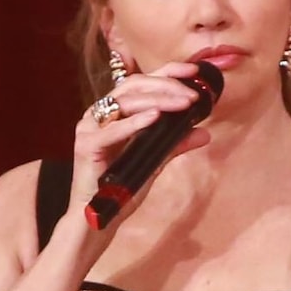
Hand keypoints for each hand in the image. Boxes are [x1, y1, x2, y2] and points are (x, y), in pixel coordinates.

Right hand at [68, 56, 212, 235]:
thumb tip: (205, 133)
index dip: (167, 73)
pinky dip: (135, 123)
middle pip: (133, 86)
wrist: (98, 218)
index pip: (141, 83)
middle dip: (166, 86)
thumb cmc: (120, 188)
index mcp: (114, 113)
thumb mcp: (154, 161)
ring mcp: (89, 127)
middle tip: (193, 96)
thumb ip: (175, 144)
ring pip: (124, 102)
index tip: (194, 72)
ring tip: (183, 104)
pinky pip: (112, 130)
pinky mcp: (86, 145)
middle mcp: (99, 114)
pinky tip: (156, 118)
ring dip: (158, 100)